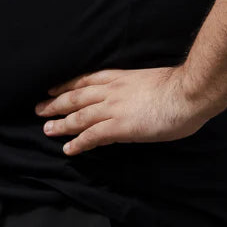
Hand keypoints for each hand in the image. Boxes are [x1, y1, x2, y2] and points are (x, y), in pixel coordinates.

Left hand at [34, 66, 207, 155]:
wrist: (188, 92)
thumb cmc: (178, 87)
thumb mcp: (150, 80)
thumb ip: (136, 88)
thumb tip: (134, 97)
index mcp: (120, 77)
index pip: (86, 80)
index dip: (67, 86)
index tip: (53, 89)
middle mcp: (112, 90)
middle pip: (76, 97)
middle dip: (56, 104)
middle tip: (39, 109)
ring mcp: (114, 108)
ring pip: (79, 116)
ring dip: (61, 124)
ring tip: (46, 130)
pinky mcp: (119, 126)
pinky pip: (92, 136)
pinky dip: (78, 142)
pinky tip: (68, 150)